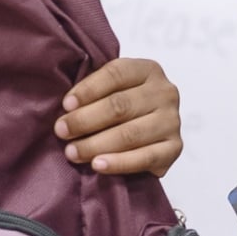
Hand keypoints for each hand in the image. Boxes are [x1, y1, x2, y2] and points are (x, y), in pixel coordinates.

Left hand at [57, 58, 183, 175]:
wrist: (149, 136)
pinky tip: (97, 165)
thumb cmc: (121, 107)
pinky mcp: (174, 149)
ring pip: (130, 134)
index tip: (65, 105)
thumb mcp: (111, 89)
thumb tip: (66, 105)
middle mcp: (165, 92)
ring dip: (95, 144)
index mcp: (148, 70)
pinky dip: (119, 163)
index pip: (116, 74)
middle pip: (120, 105)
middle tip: (61, 131)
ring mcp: (172, 121)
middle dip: (85, 120)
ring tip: (72, 152)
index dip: (88, 89)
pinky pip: (144, 158)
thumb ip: (94, 90)